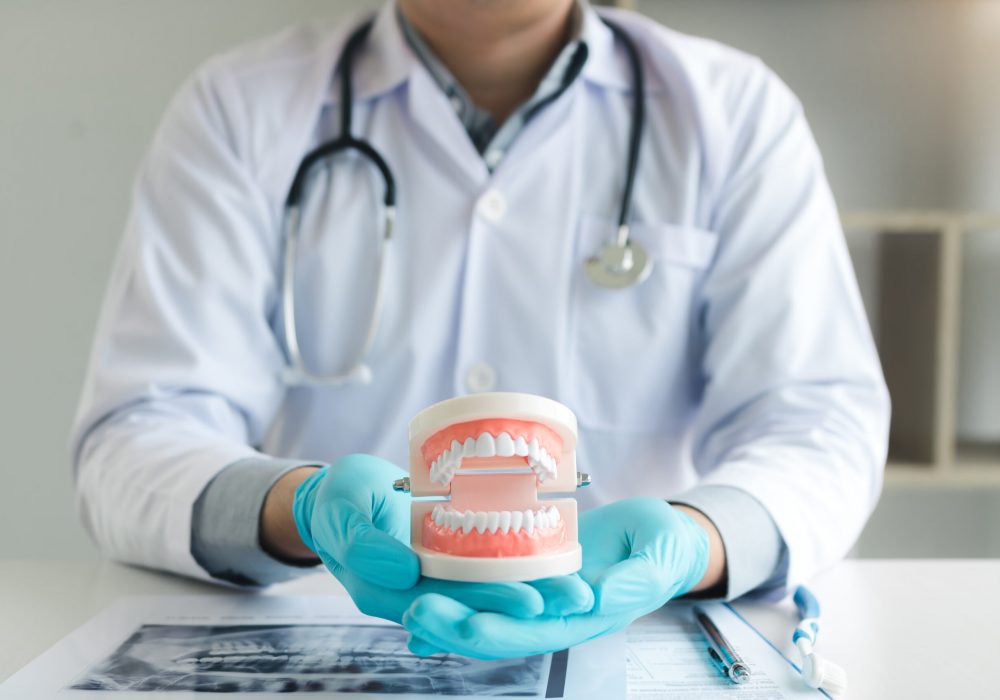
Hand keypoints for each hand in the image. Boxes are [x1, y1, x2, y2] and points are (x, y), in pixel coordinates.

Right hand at [291, 454, 592, 624]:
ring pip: (487, 587)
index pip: (445, 603)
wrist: (338, 496)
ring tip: (578, 586)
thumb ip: (364, 544)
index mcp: (385, 591)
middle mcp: (415, 592)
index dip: (489, 602)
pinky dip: (518, 565)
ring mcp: (433, 577)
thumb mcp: (339, 512)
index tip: (531, 599)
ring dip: (532, 588)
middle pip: (476, 602)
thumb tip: (404, 572)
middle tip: (575, 595)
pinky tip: (555, 563)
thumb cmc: (336, 500)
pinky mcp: (446, 559)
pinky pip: (484, 566)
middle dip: (527, 601)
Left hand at [401, 497, 712, 658]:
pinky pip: (487, 583)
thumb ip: (634, 581)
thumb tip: (601, 598)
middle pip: (496, 627)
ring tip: (405, 602)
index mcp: (583, 618)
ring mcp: (538, 592)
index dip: (495, 632)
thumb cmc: (662, 548)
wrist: (658, 539)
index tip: (460, 624)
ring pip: (484, 607)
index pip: (533, 633)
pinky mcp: (530, 567)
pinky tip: (420, 587)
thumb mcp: (657, 560)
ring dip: (446, 609)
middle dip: (454, 624)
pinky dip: (455, 588)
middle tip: (414, 611)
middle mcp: (553, 613)